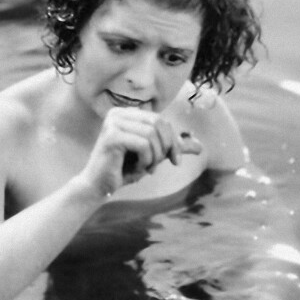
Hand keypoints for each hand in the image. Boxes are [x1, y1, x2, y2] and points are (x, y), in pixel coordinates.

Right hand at [80, 107, 202, 195]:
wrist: (99, 186)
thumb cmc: (124, 169)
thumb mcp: (153, 155)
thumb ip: (173, 147)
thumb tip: (200, 146)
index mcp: (127, 113)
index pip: (161, 119)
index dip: (173, 140)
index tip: (175, 161)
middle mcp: (118, 113)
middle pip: (159, 123)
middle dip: (167, 147)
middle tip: (159, 165)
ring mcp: (113, 123)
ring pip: (152, 134)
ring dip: (155, 156)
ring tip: (147, 168)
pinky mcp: (112, 136)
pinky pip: (143, 144)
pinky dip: (146, 160)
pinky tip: (138, 168)